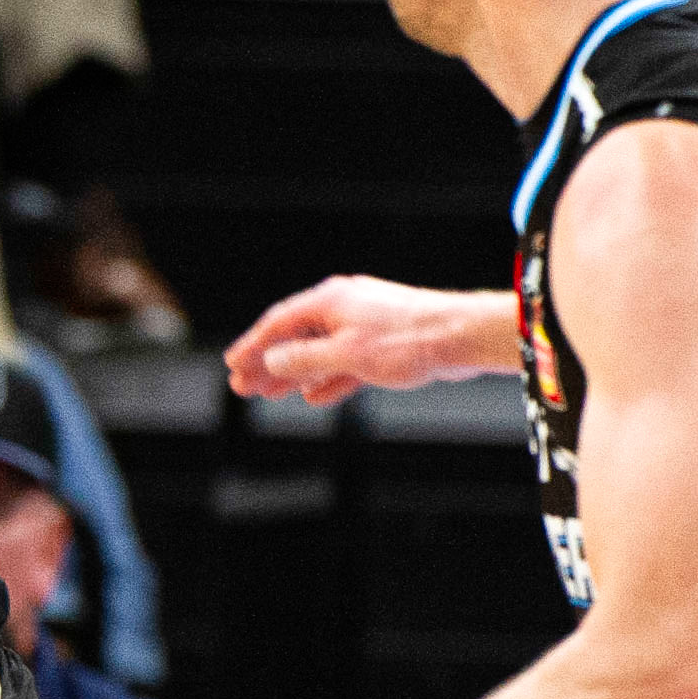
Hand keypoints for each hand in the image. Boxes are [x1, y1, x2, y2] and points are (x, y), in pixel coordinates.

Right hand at [223, 274, 501, 404]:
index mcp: (330, 301)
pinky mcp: (385, 345)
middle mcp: (345, 308)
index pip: (279, 324)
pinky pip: (344, 363)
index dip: (253, 346)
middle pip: (295, 338)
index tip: (233, 365)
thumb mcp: (346, 354)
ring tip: (272, 394)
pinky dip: (328, 379)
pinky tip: (314, 397)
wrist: (464, 337)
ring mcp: (365, 326)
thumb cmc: (409, 340)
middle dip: (269, 364)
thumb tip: (273, 362)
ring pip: (319, 353)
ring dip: (294, 374)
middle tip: (244, 387)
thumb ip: (304, 360)